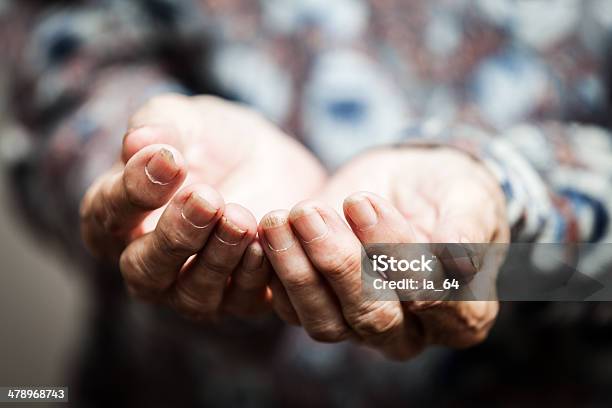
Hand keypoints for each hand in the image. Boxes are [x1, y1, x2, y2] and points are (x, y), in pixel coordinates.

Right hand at [80, 94, 325, 319]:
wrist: (268, 160)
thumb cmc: (210, 141)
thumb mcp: (185, 120)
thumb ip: (159, 127)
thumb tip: (136, 143)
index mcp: (117, 218)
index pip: (107, 215)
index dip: (135, 191)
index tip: (171, 160)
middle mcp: (148, 263)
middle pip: (146, 269)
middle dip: (176, 235)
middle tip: (206, 198)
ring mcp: (192, 287)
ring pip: (193, 294)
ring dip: (217, 258)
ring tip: (240, 218)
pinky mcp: (240, 296)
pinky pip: (241, 301)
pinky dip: (253, 277)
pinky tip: (264, 244)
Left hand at [258, 147, 508, 358]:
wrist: (413, 182)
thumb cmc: (450, 191)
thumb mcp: (469, 197)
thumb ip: (467, 230)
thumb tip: (459, 265)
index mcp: (462, 316)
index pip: (434, 304)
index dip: (397, 258)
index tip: (363, 204)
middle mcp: (410, 331)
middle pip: (372, 318)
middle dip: (338, 263)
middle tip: (311, 211)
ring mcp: (360, 324)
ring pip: (325, 321)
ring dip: (297, 270)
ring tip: (280, 218)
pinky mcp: (321, 306)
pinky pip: (292, 307)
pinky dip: (277, 271)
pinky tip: (269, 231)